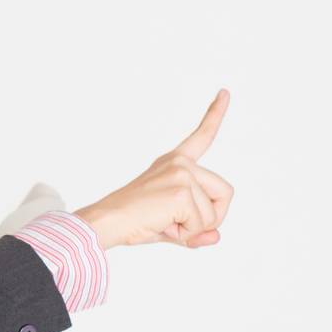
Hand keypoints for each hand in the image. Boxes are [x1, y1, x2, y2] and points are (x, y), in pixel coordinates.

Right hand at [73, 89, 234, 249]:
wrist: (106, 222)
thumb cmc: (132, 221)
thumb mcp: (171, 225)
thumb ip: (197, 230)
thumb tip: (216, 238)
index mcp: (174, 162)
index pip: (202, 136)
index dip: (216, 114)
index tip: (224, 92)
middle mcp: (180, 163)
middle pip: (225, 193)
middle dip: (211, 219)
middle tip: (180, 227)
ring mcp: (182, 175)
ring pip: (214, 214)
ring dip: (193, 229)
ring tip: (163, 224)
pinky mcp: (181, 192)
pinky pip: (202, 224)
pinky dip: (186, 235)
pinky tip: (163, 225)